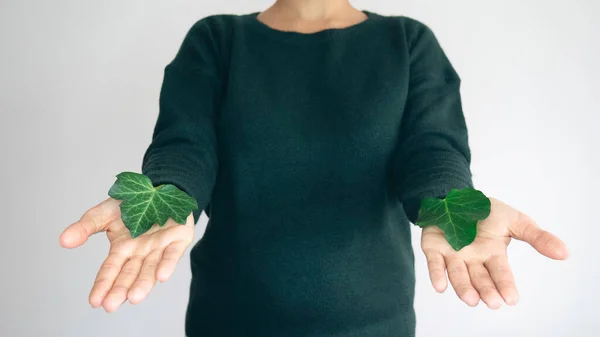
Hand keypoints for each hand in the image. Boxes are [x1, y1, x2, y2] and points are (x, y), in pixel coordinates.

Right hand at [59, 197, 194, 311]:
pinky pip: (173, 254)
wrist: (161, 188)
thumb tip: (63, 241)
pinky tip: (162, 276)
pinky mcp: (179, 239)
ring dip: (143, 283)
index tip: (95, 302)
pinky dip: (168, 264)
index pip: (111, 270)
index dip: (103, 285)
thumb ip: (86, 227)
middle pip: (130, 274)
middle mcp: (141, 253)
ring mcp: (160, 248)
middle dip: (121, 290)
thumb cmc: (132, 204)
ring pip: (150, 269)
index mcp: (123, 249)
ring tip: (135, 297)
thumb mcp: (105, 213)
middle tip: (111, 305)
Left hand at [420, 197, 568, 308]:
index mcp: (492, 255)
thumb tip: (565, 252)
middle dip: (486, 291)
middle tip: (492, 302)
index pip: (501, 273)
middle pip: (479, 279)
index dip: (505, 286)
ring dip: (464, 288)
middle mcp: (472, 260)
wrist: (456, 196)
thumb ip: (536, 236)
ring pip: (458, 276)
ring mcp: (452, 255)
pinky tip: (440, 286)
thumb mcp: (514, 220)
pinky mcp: (433, 248)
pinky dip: (436, 274)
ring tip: (471, 299)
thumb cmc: (486, 212)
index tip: (511, 299)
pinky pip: (434, 263)